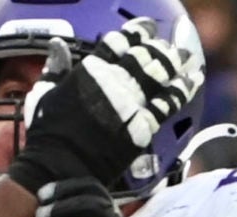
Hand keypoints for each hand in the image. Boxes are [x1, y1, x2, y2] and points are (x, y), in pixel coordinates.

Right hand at [7, 21, 203, 195]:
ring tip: (184, 55)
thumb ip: (54, 68)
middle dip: (158, 48)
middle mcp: (114, 83)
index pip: (118, 43)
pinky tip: (193, 78)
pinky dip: (183, 88)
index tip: (146, 28)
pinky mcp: (143, 127)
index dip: (135, 33)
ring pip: (159, 76)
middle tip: (168, 45)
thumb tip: (57, 44)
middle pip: (143, 57)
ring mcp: (131, 105)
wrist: (61, 168)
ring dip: (174, 62)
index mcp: (90, 71)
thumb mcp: (43, 94)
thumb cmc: (46, 134)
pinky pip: (168, 104)